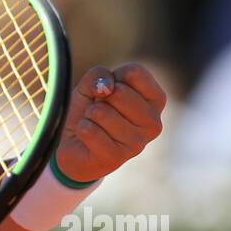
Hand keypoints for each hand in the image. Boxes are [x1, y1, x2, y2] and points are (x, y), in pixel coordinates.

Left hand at [55, 62, 166, 182]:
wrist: (74, 145)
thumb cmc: (90, 110)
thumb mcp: (92, 84)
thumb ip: (99, 75)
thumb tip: (105, 88)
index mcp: (155, 100)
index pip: (135, 72)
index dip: (113, 77)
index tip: (109, 91)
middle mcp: (153, 123)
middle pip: (119, 93)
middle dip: (100, 99)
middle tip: (100, 112)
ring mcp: (137, 143)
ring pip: (101, 112)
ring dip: (89, 116)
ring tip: (94, 125)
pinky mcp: (116, 158)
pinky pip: (89, 131)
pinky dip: (82, 130)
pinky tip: (88, 138)